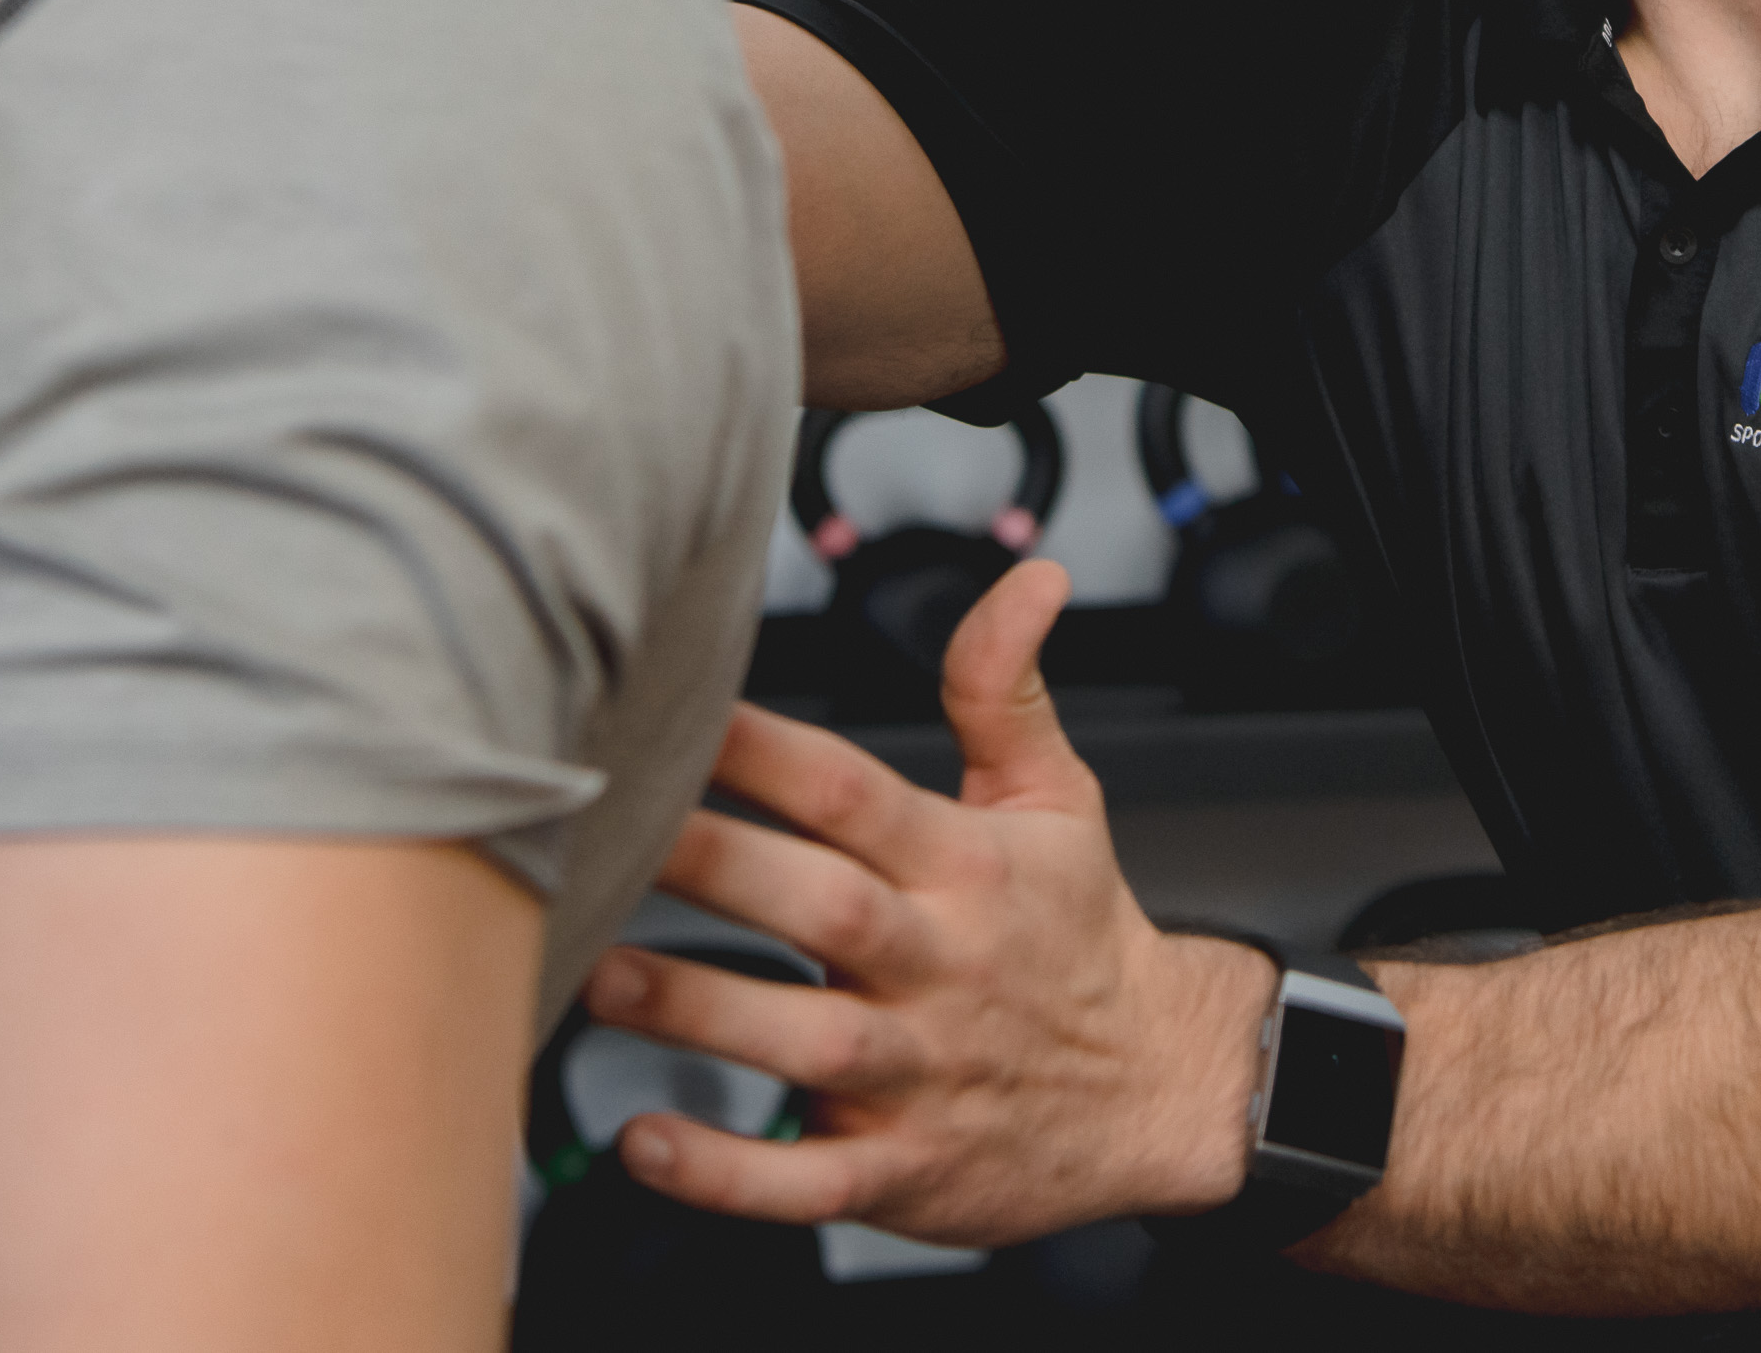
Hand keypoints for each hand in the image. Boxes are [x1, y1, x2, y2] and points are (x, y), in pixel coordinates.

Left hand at [590, 559, 1274, 1245]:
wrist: (1160, 1091)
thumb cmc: (1079, 938)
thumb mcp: (1059, 799)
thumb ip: (1006, 688)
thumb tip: (1030, 579)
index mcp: (966, 866)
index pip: (856, 792)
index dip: (763, 750)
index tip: (673, 715)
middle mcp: (940, 966)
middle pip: (822, 908)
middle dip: (713, 866)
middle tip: (606, 834)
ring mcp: (921, 1075)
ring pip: (804, 1045)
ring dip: (698, 1014)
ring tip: (599, 975)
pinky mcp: (902, 1171)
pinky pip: (808, 1181)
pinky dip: (728, 1174)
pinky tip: (648, 1145)